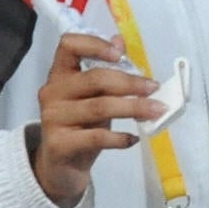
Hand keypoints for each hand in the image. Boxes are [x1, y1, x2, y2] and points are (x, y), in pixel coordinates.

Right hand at [28, 31, 157, 207]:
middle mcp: (52, 92)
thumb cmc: (81, 125)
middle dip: (130, 83)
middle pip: (94, 79)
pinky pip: (97, 137)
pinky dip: (120, 138)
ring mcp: (53, 119)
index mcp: (60, 74)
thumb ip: (105, 70)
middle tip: (154, 88)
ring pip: (100, 107)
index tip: (121, 55)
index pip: (69, 45)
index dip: (95, 44)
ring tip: (156, 111)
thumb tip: (120, 40)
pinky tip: (133, 138)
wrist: (60, 167)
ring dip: (133, 108)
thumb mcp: (93, 96)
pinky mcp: (59, 144)